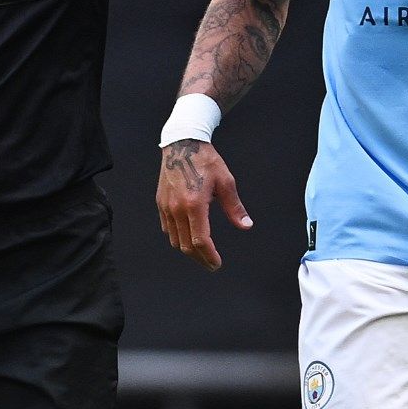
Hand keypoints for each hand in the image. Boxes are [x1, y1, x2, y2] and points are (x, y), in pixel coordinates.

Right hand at [156, 139, 251, 271]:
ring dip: (188, 250)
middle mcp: (177, 208)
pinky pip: (167, 228)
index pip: (200, 241)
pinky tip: (188, 236)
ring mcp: (166, 206)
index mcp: (194, 204)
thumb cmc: (206, 161)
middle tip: (212, 264)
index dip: (209, 256)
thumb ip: (234, 207)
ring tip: (202, 253)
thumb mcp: (226, 182)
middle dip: (200, 259)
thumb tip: (246, 225)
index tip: (217, 263)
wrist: (182, 144)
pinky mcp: (161, 203)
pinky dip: (178, 237)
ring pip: (175, 240)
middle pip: (186, 246)